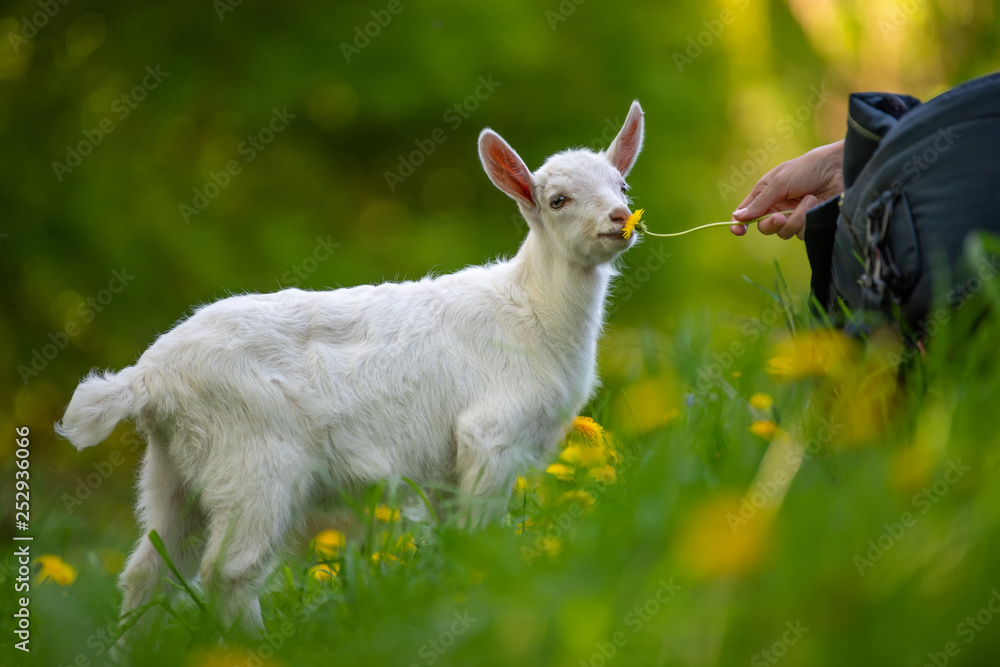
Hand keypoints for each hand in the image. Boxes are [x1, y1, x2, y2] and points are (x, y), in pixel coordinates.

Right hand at [729, 140, 843, 239]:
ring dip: (796, 218)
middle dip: (771, 223)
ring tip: (810, 200)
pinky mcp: (810, 223)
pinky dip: (808, 220)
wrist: (841, 168)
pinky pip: (801, 233)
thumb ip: (760, 202)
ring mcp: (795, 215)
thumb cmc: (809, 168)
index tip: (738, 231)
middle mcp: (778, 206)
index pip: (747, 212)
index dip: (740, 223)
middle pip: (764, 227)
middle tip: (780, 217)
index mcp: (766, 192)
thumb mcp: (780, 182)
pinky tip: (817, 204)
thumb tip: (737, 217)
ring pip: (784, 232)